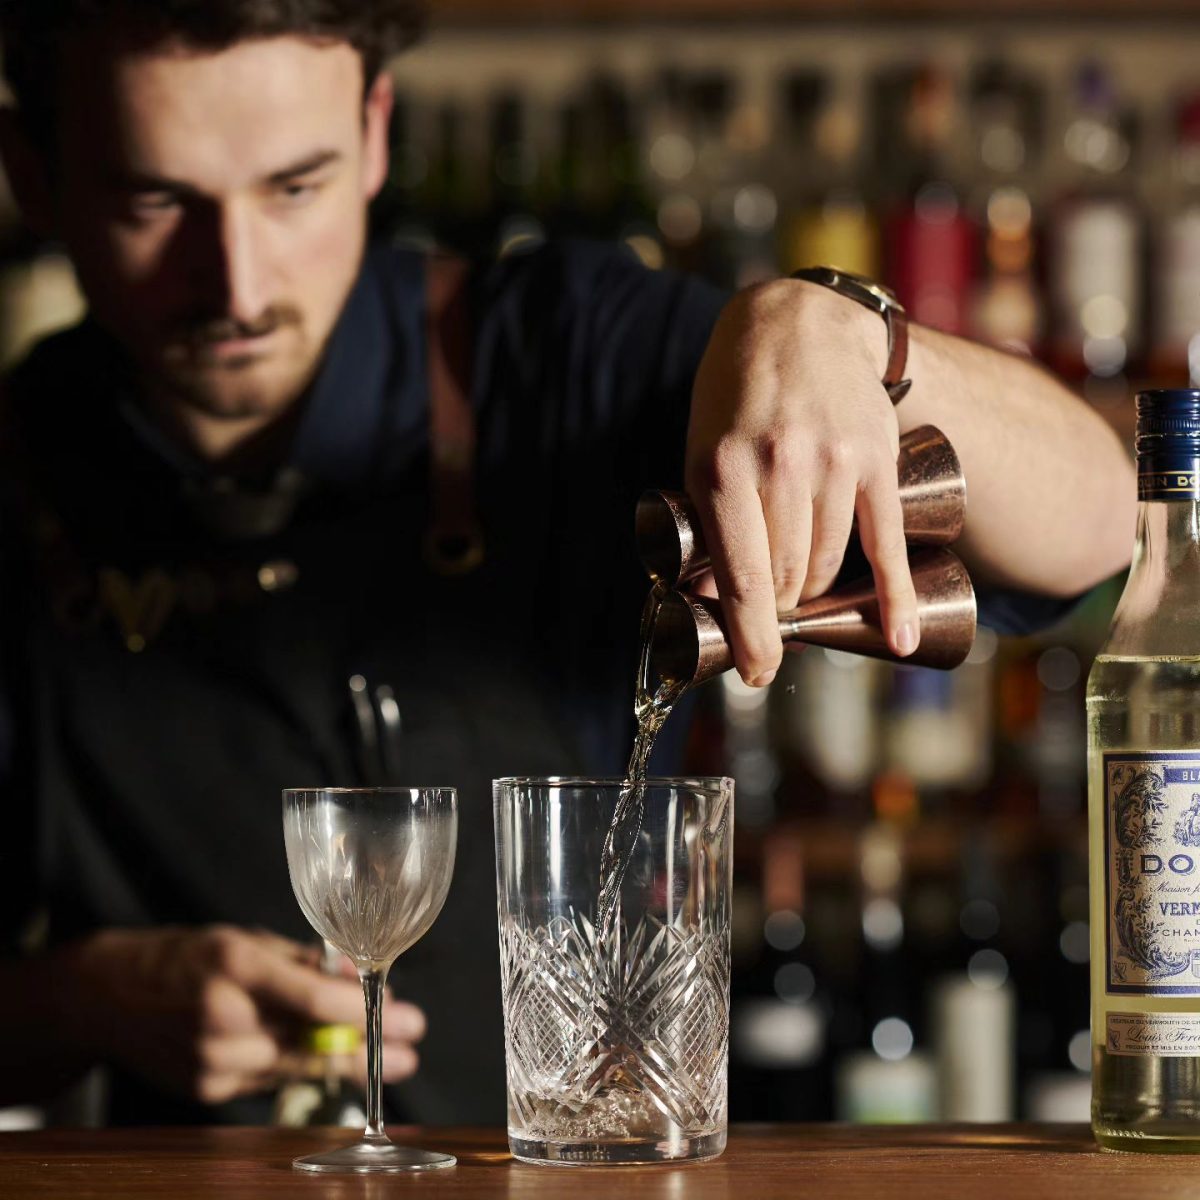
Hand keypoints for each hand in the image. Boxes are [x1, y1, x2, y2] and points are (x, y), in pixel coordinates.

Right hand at [56, 926, 424, 1104]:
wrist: (103, 997)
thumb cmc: (181, 957)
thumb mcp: (242, 939)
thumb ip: (300, 960)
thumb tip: (353, 974)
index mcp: (234, 966)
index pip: (312, 999)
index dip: (363, 1012)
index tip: (405, 1017)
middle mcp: (222, 1018)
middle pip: (313, 1042)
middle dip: (368, 1047)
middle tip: (412, 1048)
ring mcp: (211, 1061)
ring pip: (297, 1067)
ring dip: (345, 1063)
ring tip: (386, 1059)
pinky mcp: (205, 1089)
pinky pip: (270, 1079)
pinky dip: (302, 1068)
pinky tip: (331, 1062)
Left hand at [685, 278, 918, 684]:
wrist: (797, 323)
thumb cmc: (736, 397)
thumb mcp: (701, 453)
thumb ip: (710, 525)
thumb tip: (713, 601)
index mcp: (722, 470)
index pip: (743, 577)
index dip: (752, 636)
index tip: (756, 672)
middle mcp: (780, 467)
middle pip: (788, 578)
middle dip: (780, 605)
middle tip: (774, 601)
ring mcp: (834, 463)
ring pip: (829, 565)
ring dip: (816, 588)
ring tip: (803, 579)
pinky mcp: (878, 460)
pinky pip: (888, 542)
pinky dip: (895, 597)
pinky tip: (900, 636)